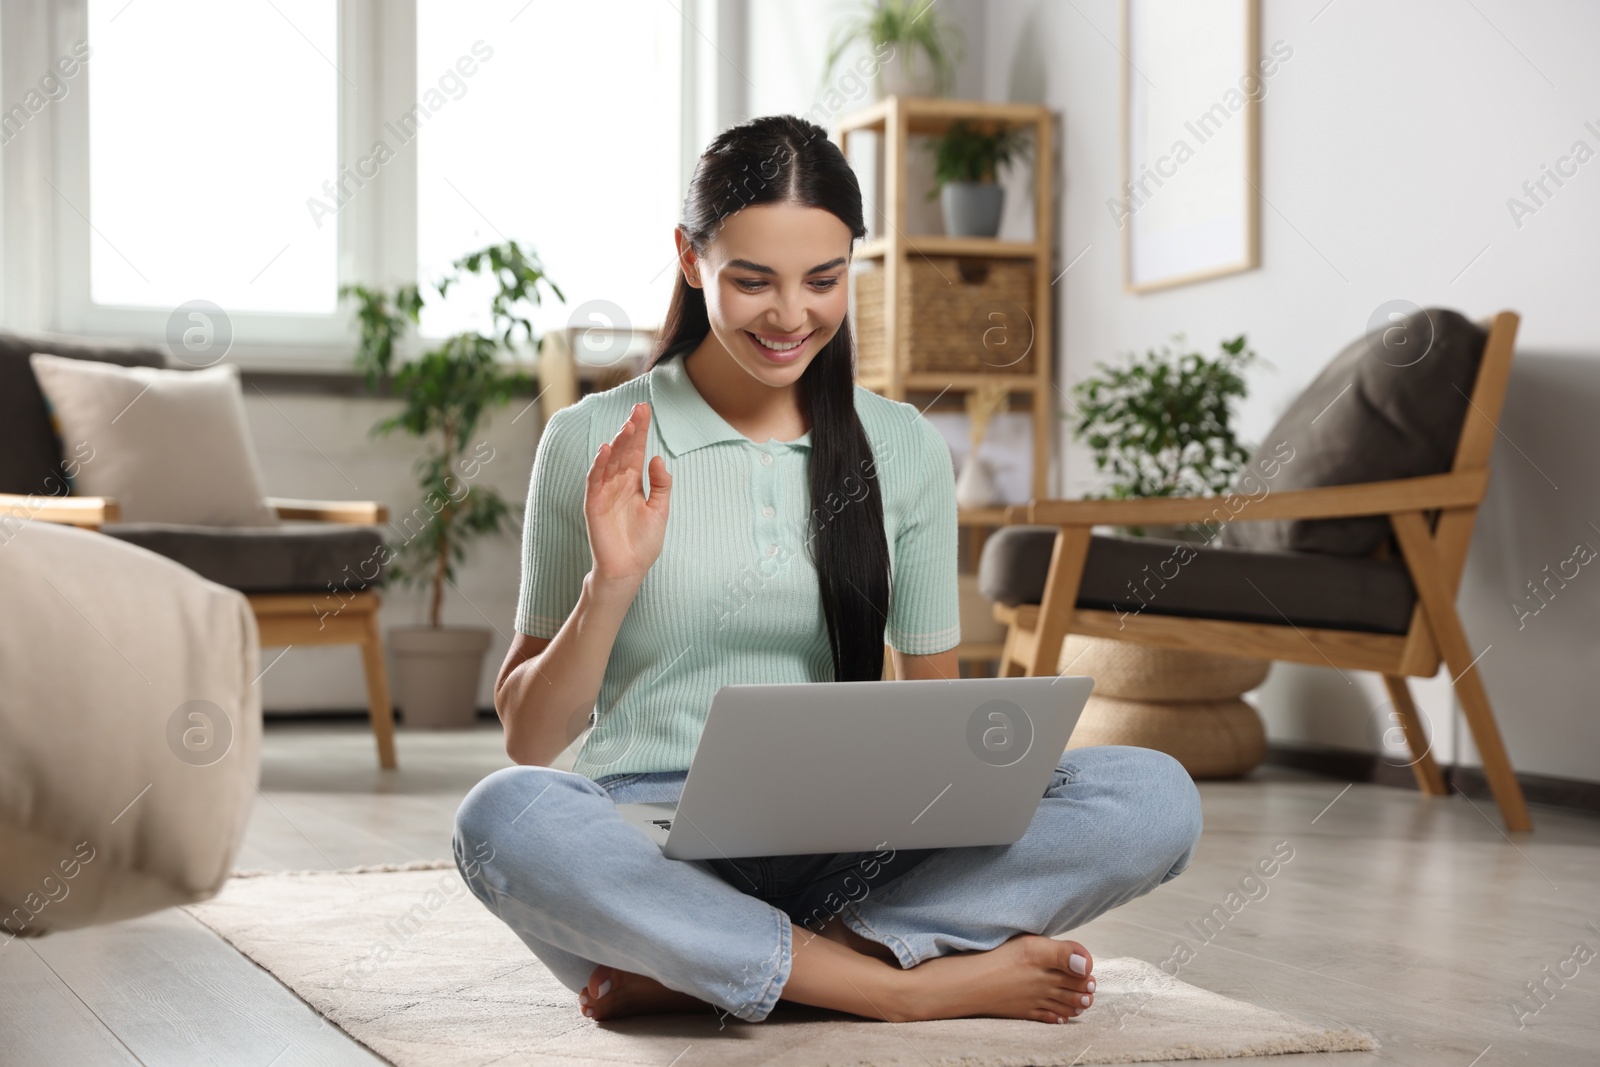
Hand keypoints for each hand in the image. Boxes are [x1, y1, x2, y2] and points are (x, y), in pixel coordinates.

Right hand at [584, 401, 671, 584]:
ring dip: (618, 443)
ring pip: (610, 462)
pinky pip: (595, 480)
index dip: (640, 431)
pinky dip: (599, 465)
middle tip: (638, 410)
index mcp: (634, 482)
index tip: (645, 410)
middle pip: (623, 451)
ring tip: (627, 426)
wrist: (629, 569)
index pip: (636, 451)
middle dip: (631, 430)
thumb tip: (657, 458)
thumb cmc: (643, 542)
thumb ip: (661, 485)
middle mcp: (618, 483)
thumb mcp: (660, 510)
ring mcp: (604, 492)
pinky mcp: (594, 504)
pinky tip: (606, 450)